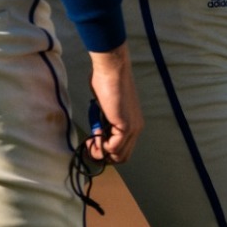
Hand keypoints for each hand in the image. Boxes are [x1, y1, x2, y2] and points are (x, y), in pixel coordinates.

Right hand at [84, 44, 141, 164]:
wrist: (112, 69)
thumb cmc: (106, 81)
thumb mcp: (105, 106)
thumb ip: (104, 120)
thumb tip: (98, 128)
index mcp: (133, 123)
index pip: (123, 149)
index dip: (106, 149)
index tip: (93, 139)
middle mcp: (136, 128)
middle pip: (122, 157)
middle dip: (103, 155)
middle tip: (91, 143)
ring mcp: (133, 129)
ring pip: (118, 156)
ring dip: (101, 152)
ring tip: (92, 139)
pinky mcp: (126, 127)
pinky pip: (113, 148)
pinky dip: (101, 145)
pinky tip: (96, 133)